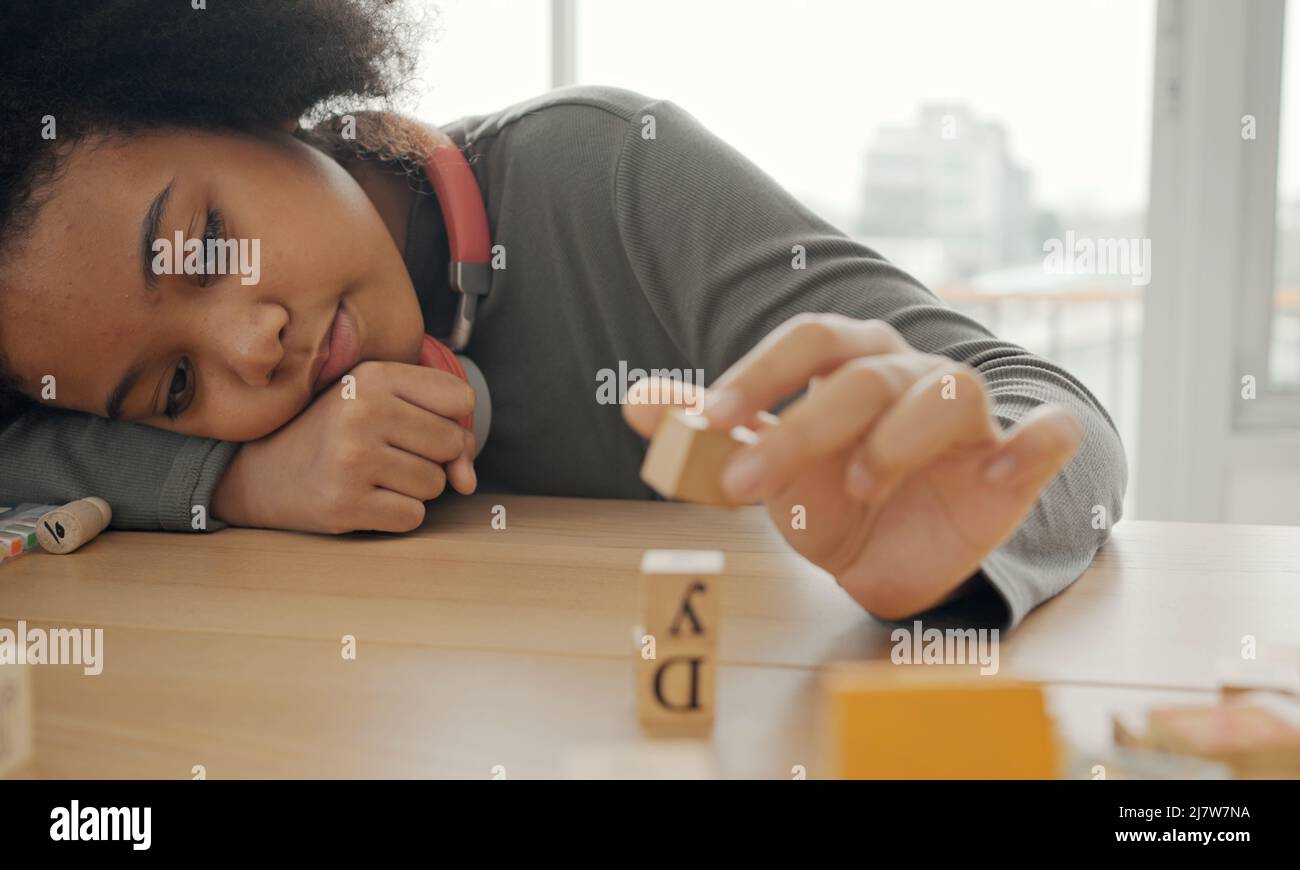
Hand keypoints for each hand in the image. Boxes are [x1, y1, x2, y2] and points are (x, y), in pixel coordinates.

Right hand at [213, 361, 476, 533]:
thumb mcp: (380, 405)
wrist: (258, 474)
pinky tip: (365, 499)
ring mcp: (352, 460)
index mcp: (372, 377)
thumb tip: (469, 481)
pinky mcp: (345, 505)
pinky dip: (396, 514)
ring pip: (436, 485)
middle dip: (432, 457)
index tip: (419, 425)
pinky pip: (413, 516)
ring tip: (372, 475)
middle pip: (452, 444)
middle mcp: (362, 413)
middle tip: (389, 453)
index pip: (460, 399)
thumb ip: (442, 428)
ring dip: (413, 488)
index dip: (451, 419)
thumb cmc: (332, 434)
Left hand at [623, 314, 1081, 619]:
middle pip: (860, 377)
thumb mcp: (763, 468)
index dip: (759, 375)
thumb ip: (707, 433)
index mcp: (848, 360)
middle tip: (743, 487)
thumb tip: (631, 400)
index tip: (709, 422)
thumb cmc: (829, 494)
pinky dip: (1035, 445)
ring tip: (859, 491)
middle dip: (798, 429)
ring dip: (897, 440)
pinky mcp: (1017, 460)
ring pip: (947, 393)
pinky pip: (1047, 436)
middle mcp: (908, 373)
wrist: (900, 552)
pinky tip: (1006, 469)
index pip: (806, 341)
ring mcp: (969, 414)